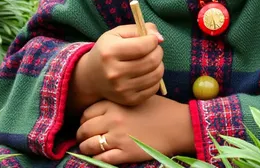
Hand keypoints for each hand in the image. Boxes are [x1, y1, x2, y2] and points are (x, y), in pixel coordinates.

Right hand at [76, 23, 164, 106]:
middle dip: (158, 51)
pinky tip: (147, 72)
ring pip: (156, 75)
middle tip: (154, 49)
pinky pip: (154, 88)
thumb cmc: (108, 50)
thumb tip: (160, 38)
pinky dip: (156, 78)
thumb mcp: (118, 33)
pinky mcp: (129, 100)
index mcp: (110, 52)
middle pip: (151, 61)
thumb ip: (139, 29)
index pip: (143, 46)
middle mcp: (114, 73)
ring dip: (159, 64)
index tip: (151, 39)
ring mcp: (121, 89)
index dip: (153, 40)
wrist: (91, 77)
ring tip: (151, 60)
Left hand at [76, 96, 194, 164]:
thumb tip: (101, 110)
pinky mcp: (125, 153)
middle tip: (84, 138)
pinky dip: (96, 160)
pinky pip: (101, 160)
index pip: (87, 113)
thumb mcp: (136, 98)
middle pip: (84, 129)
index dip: (84, 119)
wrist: (178, 125)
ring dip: (85, 148)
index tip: (88, 123)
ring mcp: (118, 137)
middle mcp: (112, 119)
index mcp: (115, 103)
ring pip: (89, 146)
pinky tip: (100, 158)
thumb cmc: (160, 109)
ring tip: (88, 149)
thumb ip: (117, 102)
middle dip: (81, 135)